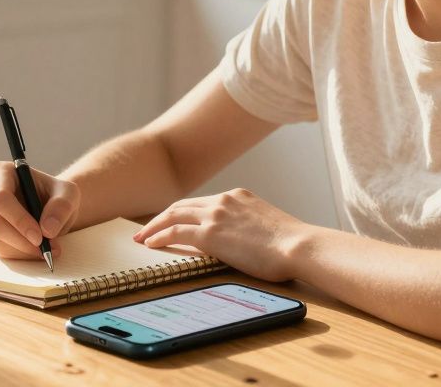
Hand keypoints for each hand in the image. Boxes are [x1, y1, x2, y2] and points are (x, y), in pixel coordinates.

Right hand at [0, 162, 79, 260]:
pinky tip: (34, 249)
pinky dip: (19, 255)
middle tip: (47, 249)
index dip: (18, 220)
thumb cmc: (55, 195)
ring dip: (23, 250)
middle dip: (22, 241)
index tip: (40, 237)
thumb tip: (47, 229)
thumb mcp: (68, 194)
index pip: (0, 198)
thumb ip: (62, 206)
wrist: (48, 206)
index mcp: (1, 172)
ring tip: (47, 249)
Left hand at [133, 188, 307, 281]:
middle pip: (182, 205)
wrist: (299, 246)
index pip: (202, 203)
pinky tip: (151, 244)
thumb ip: (246, 226)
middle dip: (161, 217)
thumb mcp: (265, 226)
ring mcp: (215, 214)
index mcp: (238, 196)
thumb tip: (237, 241)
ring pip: (173, 215)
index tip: (172, 221)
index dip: (183, 213)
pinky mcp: (210, 233)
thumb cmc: (290, 245)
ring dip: (154, 226)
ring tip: (142, 238)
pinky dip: (160, 236)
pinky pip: (176, 232)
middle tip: (147, 229)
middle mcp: (224, 200)